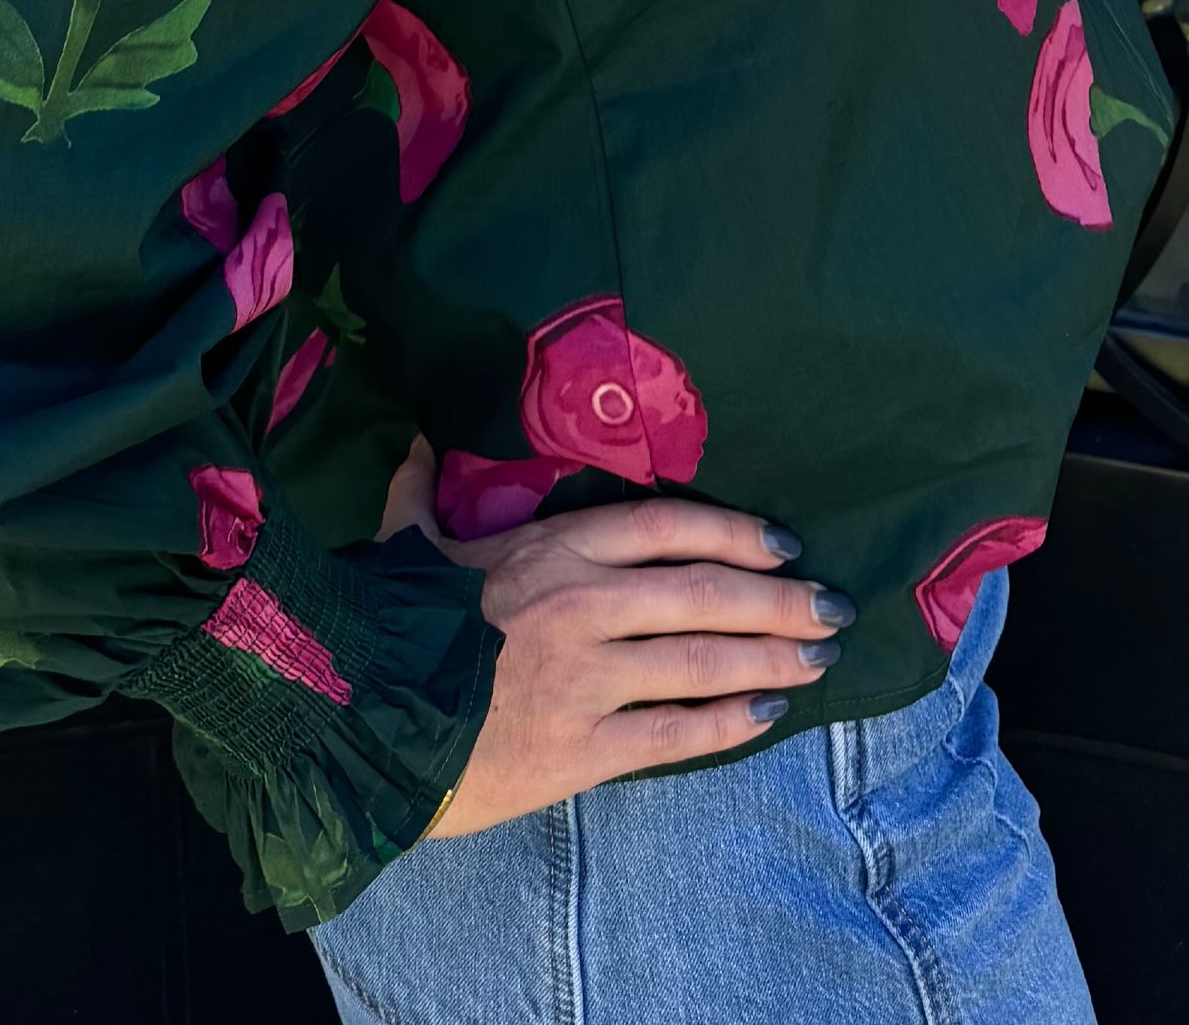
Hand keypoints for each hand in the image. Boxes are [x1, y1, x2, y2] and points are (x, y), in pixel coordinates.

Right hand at [380, 435, 850, 834]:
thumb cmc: (385, 624)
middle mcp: (587, 604)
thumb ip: (422, 487)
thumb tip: (416, 439)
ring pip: (705, 661)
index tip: (785, 543)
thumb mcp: (407, 540)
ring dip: (773, 657)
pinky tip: (766, 713)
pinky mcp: (582, 749)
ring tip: (819, 656)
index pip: (671, 526)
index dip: (738, 531)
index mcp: (555, 547)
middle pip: (708, 593)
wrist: (356, 720)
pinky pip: (675, 734)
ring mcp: (590, 678)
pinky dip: (729, 723)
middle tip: (833, 606)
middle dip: (780, 600)